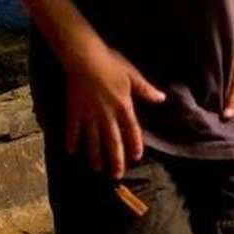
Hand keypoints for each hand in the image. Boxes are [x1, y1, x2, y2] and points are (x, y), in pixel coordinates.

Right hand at [63, 37, 165, 178]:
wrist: (85, 58)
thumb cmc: (111, 63)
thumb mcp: (132, 75)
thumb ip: (146, 90)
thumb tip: (162, 99)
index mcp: (123, 106)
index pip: (131, 130)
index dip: (134, 144)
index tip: (136, 157)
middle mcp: (107, 115)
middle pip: (112, 141)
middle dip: (115, 160)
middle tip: (116, 176)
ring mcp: (89, 115)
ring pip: (92, 140)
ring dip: (95, 156)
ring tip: (97, 169)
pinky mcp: (74, 111)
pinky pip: (72, 130)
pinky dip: (72, 142)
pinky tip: (71, 152)